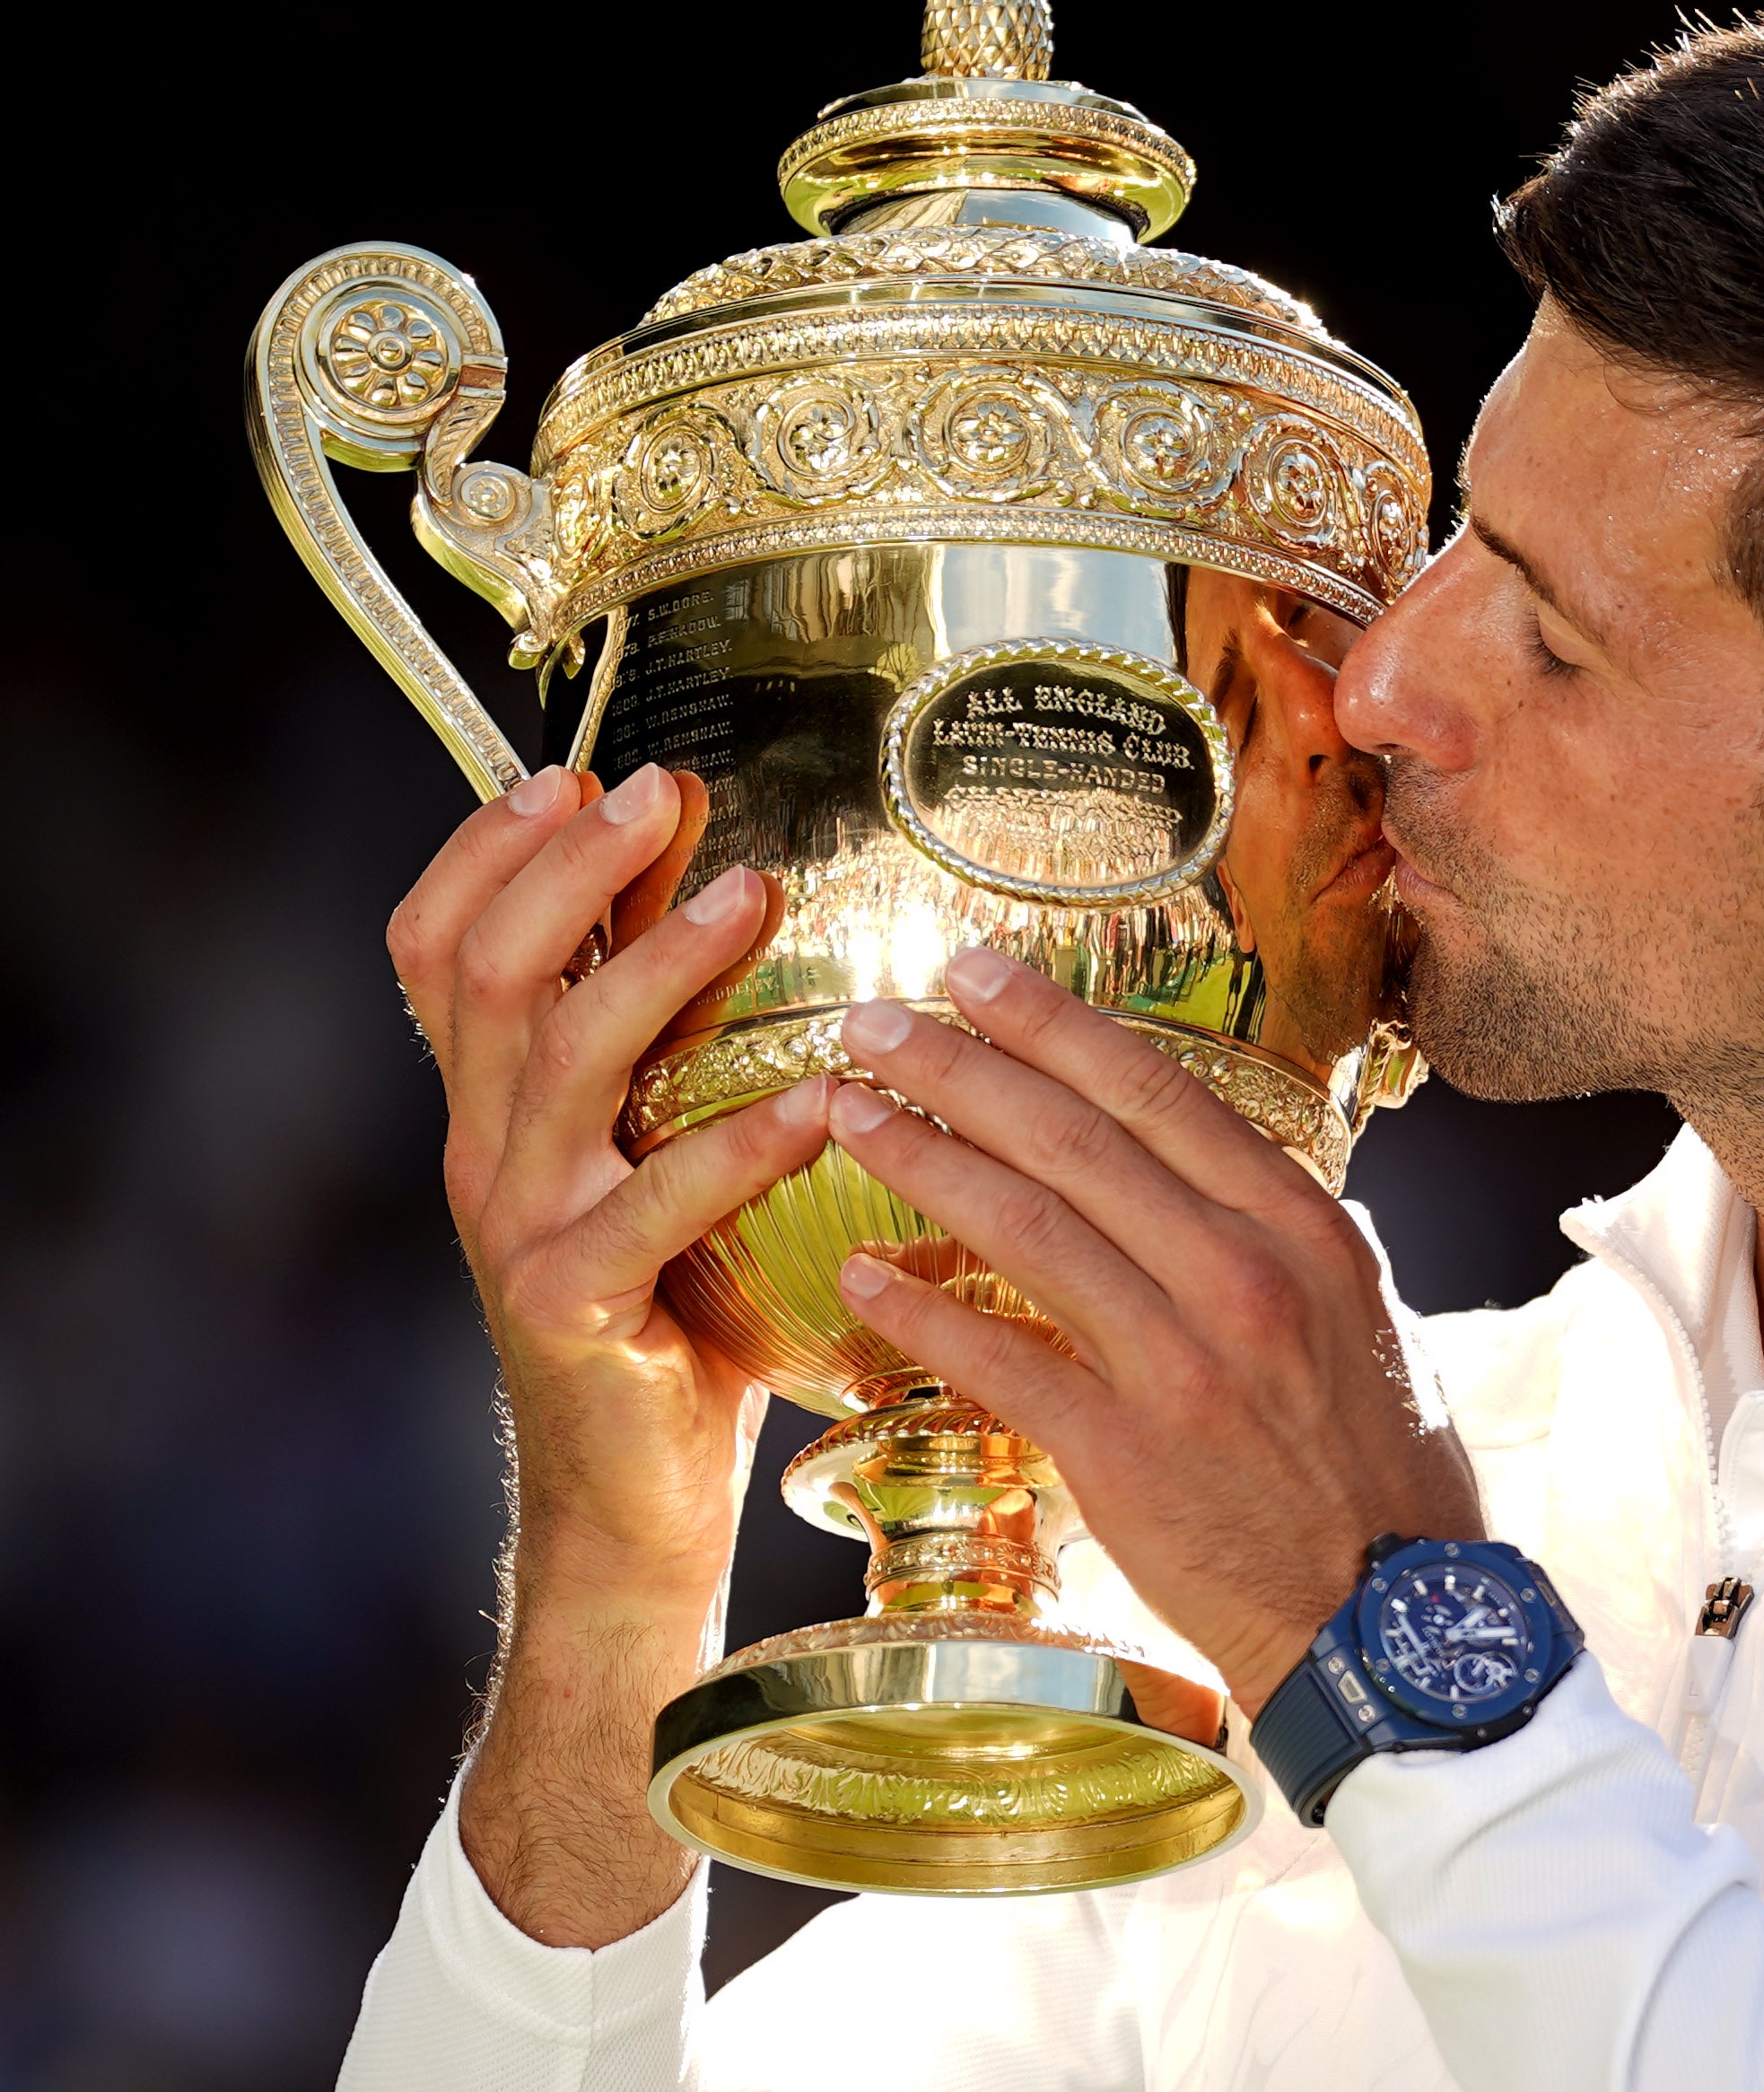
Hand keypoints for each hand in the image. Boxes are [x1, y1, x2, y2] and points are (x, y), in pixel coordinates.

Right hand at [385, 763, 832, 1942]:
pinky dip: (737, 1145)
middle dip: (570, 867)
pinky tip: (821, 1102)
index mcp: (491, 1108)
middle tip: (664, 790)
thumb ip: (661, 1041)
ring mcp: (518, 1230)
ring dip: (660, 968)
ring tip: (759, 897)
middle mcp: (484, 1153)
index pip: (435, 948)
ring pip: (562, 1063)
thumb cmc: (671, 1311)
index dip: (486, 851)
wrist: (631, 1500)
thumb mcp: (648, 1153)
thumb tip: (718, 881)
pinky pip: (651, 1206)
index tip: (572, 770)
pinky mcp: (573, 1307)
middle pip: (491, 974)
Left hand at [821, 947, 1480, 1712]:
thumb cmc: (1379, 1467)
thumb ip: (1287, 1237)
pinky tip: (859, 1273)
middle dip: (963, 1065)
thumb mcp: (1367, 1315)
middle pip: (1077, 1139)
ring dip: (922, 1159)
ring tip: (846, 1112)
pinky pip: (999, 1361)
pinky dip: (921, 1313)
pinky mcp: (1124, 1455)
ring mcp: (1181, 1362)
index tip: (979, 972)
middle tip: (874, 1018)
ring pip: (1027, 1228)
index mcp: (1301, 1228)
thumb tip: (1225, 1170)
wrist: (1387, 1615)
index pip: (1161, 1092)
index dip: (1057, 1025)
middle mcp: (1242, 1275)